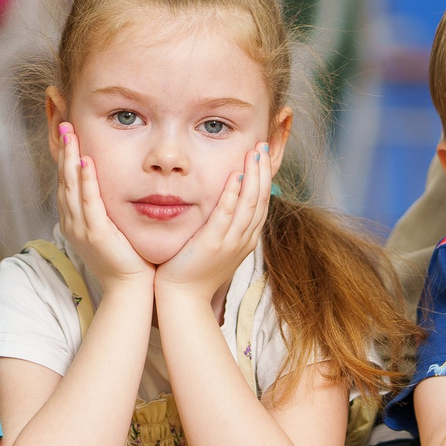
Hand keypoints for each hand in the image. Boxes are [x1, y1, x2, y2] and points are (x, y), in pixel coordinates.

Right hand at [54, 122, 151, 294]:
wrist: (130, 287)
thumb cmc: (125, 254)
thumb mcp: (109, 223)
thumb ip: (104, 202)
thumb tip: (107, 176)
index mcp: (73, 216)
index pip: (64, 176)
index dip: (63, 150)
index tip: (63, 124)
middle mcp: (71, 220)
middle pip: (62, 176)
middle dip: (62, 146)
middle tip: (61, 120)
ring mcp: (81, 227)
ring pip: (71, 186)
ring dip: (70, 157)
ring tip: (70, 132)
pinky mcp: (95, 234)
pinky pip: (89, 204)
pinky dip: (87, 182)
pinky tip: (87, 163)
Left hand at [155, 142, 272, 301]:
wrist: (182, 298)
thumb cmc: (193, 271)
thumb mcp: (215, 245)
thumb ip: (222, 225)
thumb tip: (223, 203)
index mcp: (245, 239)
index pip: (260, 203)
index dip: (263, 178)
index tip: (260, 156)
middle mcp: (243, 239)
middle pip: (260, 199)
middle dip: (262, 171)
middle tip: (261, 146)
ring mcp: (230, 242)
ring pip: (249, 204)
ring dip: (252, 176)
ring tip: (252, 153)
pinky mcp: (213, 244)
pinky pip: (226, 215)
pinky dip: (232, 194)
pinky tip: (234, 176)